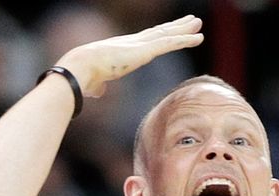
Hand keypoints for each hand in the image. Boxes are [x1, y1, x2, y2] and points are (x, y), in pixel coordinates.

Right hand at [56, 15, 203, 97]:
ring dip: (185, 30)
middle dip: (176, 26)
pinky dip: (185, 40)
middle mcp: (134, 43)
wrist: (80, 67)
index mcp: (124, 49)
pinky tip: (198, 38)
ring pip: (168, 35)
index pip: (147, 40)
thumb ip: (100, 85)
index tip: (171, 30)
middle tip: (191, 20)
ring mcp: (140, 45)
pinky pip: (170, 44)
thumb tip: (98, 91)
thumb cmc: (83, 76)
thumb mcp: (95, 82)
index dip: (161, 34)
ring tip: (198, 23)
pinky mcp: (145, 51)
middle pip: (160, 32)